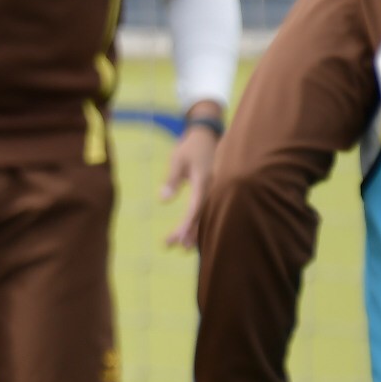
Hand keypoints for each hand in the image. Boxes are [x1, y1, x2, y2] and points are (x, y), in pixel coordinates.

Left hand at [161, 121, 220, 248]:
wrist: (207, 134)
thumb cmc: (190, 147)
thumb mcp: (177, 160)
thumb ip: (171, 179)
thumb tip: (163, 200)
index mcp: (205, 181)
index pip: (196, 208)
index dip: (187, 225)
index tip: (177, 238)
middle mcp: (214, 188)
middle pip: (202, 215)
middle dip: (190, 232)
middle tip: (176, 247)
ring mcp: (217, 189)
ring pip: (207, 214)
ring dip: (195, 230)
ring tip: (183, 247)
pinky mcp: (215, 190)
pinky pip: (209, 209)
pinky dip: (201, 222)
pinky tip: (193, 234)